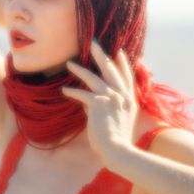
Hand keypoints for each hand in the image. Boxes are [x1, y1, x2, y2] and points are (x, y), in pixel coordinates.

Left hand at [62, 40, 137, 162]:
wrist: (117, 150)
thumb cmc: (116, 139)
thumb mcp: (117, 120)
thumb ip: (104, 107)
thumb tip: (86, 102)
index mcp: (129, 99)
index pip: (126, 76)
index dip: (122, 63)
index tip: (118, 51)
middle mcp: (122, 96)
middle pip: (110, 69)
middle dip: (100, 54)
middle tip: (92, 43)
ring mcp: (111, 98)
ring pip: (94, 77)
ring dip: (80, 70)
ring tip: (69, 63)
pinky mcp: (98, 104)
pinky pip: (82, 93)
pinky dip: (72, 92)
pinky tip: (64, 90)